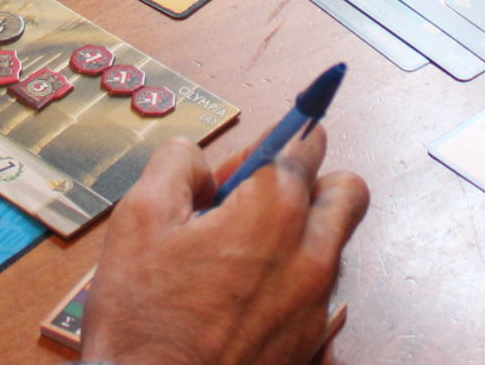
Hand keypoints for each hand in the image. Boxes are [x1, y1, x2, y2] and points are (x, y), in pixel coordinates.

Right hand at [81, 128, 369, 364]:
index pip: (306, 141)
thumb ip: (178, 163)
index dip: (266, 147)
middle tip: (257, 206)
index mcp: (273, 211)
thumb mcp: (139, 218)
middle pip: (346, 190)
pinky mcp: (314, 344)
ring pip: (334, 245)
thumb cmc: (145, 322)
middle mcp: (311, 254)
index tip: (237, 171)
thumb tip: (201, 161)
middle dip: (310, 185)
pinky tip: (247, 304)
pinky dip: (294, 289)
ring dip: (301, 237)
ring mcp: (318, 304)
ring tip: (241, 261)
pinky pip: (322, 297)